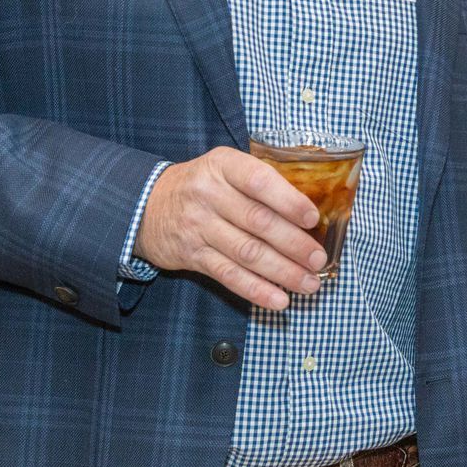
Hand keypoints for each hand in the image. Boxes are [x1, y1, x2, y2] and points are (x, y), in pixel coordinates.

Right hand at [132, 148, 326, 309]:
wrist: (146, 205)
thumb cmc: (202, 184)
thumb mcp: (224, 168)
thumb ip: (259, 181)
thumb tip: (310, 210)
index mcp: (223, 166)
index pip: (259, 181)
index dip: (288, 200)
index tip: (313, 218)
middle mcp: (209, 194)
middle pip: (258, 222)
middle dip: (294, 243)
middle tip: (319, 258)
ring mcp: (199, 227)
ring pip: (247, 253)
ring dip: (283, 271)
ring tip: (309, 283)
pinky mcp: (193, 256)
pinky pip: (229, 276)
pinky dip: (256, 290)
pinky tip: (279, 300)